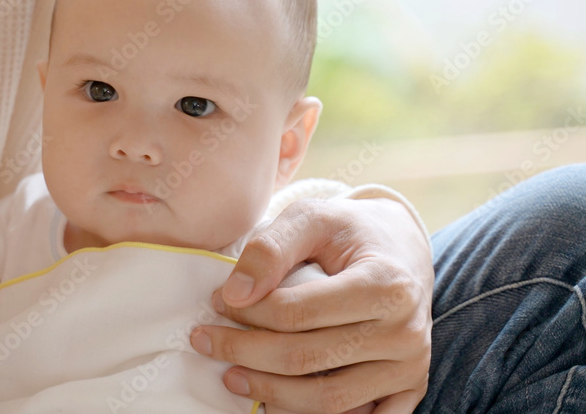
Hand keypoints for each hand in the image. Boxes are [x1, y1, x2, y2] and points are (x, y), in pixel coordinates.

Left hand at [191, 197, 432, 412]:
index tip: (217, 301)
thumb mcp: (312, 217)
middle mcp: (405, 333)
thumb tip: (234, 294)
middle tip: (204, 340)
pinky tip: (274, 400)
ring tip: (229, 376)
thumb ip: (271, 248)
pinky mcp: (408, 389)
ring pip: (327, 400)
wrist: (403, 249)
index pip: (297, 313)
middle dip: (244, 352)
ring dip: (269, 392)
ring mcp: (409, 367)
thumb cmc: (351, 231)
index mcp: (385, 285)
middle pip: (307, 359)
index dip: (248, 312)